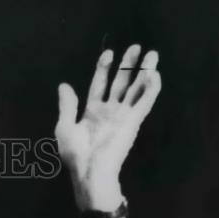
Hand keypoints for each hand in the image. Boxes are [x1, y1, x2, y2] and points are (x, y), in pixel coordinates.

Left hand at [55, 45, 160, 209]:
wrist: (89, 170)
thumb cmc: (75, 153)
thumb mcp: (65, 127)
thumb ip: (67, 105)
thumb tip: (63, 85)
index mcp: (93, 111)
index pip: (100, 84)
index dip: (104, 68)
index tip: (108, 53)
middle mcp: (110, 111)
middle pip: (121, 82)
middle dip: (128, 65)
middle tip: (136, 46)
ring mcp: (123, 115)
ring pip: (136, 88)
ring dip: (145, 71)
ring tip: (152, 54)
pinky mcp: (133, 121)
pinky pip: (145, 101)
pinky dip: (151, 88)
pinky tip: (155, 74)